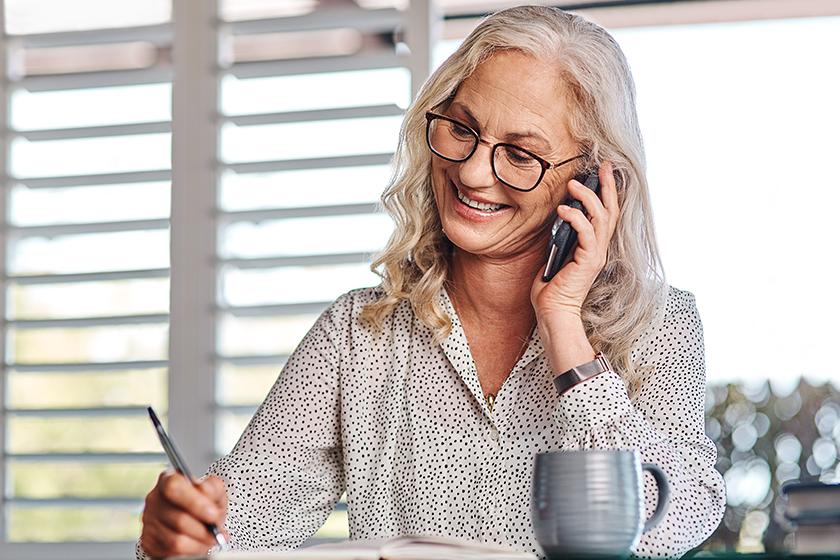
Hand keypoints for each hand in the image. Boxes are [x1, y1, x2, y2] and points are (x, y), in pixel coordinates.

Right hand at [140, 471, 228, 558]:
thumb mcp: (214, 491)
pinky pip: (171, 551)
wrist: (194, 519)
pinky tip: (198, 543)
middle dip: (203, 529)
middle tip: (218, 532)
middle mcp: (154, 499)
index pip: (174, 487)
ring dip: (199, 542)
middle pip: (179, 519)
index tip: (213, 514)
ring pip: (176, 539)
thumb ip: (213, 487)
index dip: (195, 502)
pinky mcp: (148, 540)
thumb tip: (206, 489)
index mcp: (168, 479)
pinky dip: (190, 550)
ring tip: (211, 539)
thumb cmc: (203, 502)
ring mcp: (148, 520)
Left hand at [530, 162, 618, 372]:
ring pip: (600, 217)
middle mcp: (599, 248)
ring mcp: (595, 254)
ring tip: (573, 184)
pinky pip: (586, 233)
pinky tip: (563, 209)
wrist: (552, 311)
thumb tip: (557, 215)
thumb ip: (560, 235)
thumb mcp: (555, 253)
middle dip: (607, 185)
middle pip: (611, 210)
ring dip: (588, 197)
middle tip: (601, 165)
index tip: (602, 170)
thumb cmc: (551, 286)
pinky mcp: (587, 261)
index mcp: (593, 245)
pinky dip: (576, 218)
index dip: (606, 190)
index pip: (606, 212)